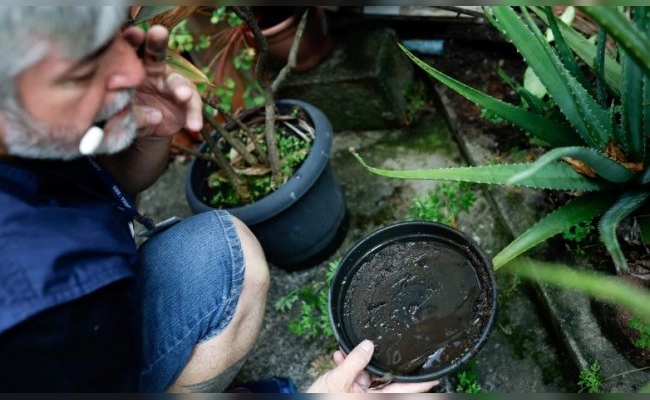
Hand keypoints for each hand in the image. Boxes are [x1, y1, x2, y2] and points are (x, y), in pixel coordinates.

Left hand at [122, 25, 202, 137]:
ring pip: (178, 81)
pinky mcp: (188, 101)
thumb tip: (147, 116)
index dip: (130, 41)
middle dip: (156, 42)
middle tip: (158, 32)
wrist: (147, 132)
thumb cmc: (130, 116)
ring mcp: (172, 84)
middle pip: (155, 53)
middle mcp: (153, 70)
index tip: (132, 33)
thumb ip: (130, 114)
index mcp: (131, 68)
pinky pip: (193, 106)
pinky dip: (194, 115)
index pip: (129, 51)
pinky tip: (194, 127)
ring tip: (182, 96)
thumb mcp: (124, 117)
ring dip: (180, 88)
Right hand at [306, 340, 438, 392]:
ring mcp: (362, 395)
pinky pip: (356, 376)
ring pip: (369, 374)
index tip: (437, 374)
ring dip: (358, 361)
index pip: (407, 391)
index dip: (423, 384)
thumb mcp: (338, 380)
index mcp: (375, 399)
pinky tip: (339, 357)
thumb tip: (368, 345)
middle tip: (374, 345)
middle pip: (386, 377)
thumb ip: (355, 361)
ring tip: (345, 352)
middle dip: (377, 360)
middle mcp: (372, 397)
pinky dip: (349, 365)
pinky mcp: (351, 392)